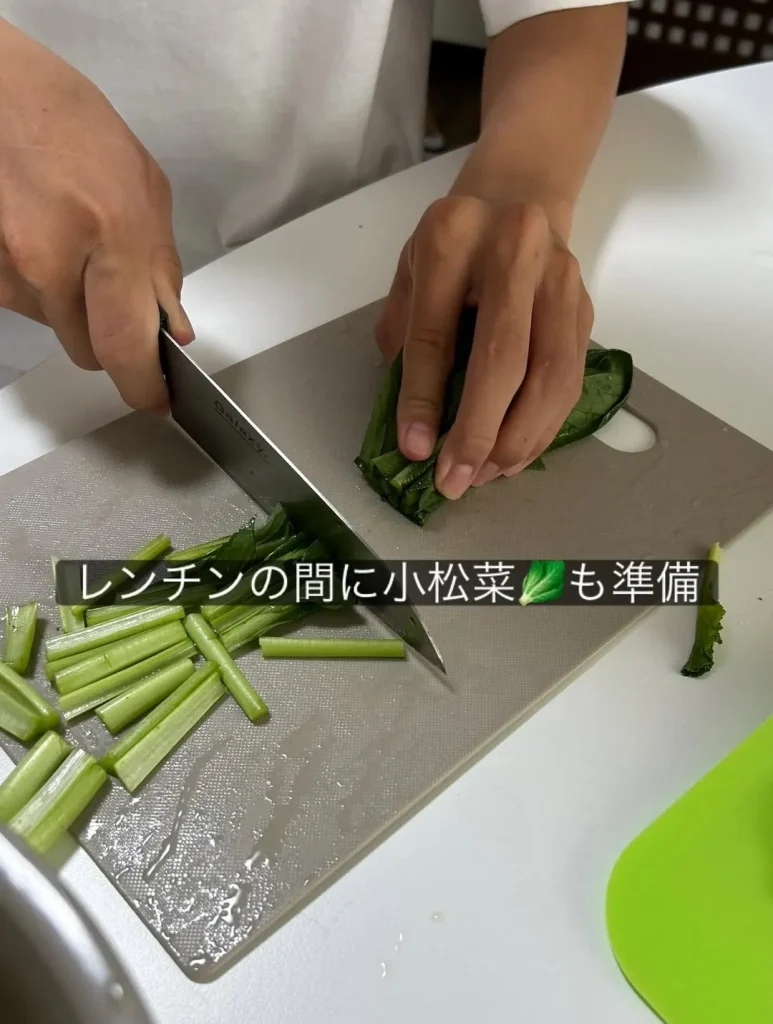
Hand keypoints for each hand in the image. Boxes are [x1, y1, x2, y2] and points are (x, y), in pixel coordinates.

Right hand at [0, 20, 191, 411]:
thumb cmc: (69, 124)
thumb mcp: (144, 189)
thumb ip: (161, 268)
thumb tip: (170, 327)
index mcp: (109, 233)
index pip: (127, 345)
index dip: (143, 386)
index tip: (155, 399)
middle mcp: (51, 259)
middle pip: (91, 352)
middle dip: (110, 336)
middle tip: (113, 288)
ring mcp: (7, 269)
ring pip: (57, 329)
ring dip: (73, 304)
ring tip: (71, 240)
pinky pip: (24, 304)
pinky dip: (41, 286)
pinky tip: (40, 236)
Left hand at [375, 195, 593, 497]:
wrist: (519, 194)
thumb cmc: (454, 243)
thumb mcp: (411, 272)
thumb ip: (407, 338)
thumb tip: (415, 428)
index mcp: (453, 236)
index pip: (435, 332)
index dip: (423, 398)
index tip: (415, 450)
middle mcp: (515, 249)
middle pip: (503, 358)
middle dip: (478, 431)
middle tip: (456, 481)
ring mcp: (560, 278)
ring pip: (550, 375)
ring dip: (518, 438)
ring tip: (486, 475)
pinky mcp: (585, 306)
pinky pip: (570, 379)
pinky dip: (543, 426)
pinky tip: (515, 454)